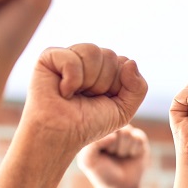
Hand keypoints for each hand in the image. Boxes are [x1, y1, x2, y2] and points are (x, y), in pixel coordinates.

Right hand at [22, 44, 147, 158]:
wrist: (62, 135)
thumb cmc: (89, 124)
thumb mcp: (124, 110)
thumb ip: (138, 87)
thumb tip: (130, 62)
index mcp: (105, 68)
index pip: (124, 62)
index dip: (118, 86)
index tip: (103, 100)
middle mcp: (87, 59)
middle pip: (110, 55)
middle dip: (103, 84)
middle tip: (86, 98)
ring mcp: (69, 56)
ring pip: (93, 52)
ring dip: (88, 81)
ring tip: (75, 94)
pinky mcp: (49, 57)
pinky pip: (71, 58)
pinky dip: (71, 79)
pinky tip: (63, 91)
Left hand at [77, 125, 149, 187]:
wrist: (119, 186)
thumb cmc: (101, 172)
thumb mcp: (88, 161)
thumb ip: (92, 145)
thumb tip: (113, 135)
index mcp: (97, 130)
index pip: (101, 126)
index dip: (102, 142)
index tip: (100, 152)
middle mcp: (112, 128)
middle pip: (115, 128)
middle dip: (113, 146)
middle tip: (111, 154)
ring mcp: (126, 132)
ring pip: (127, 133)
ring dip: (123, 149)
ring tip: (120, 155)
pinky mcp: (139, 139)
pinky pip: (138, 138)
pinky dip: (134, 150)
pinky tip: (131, 155)